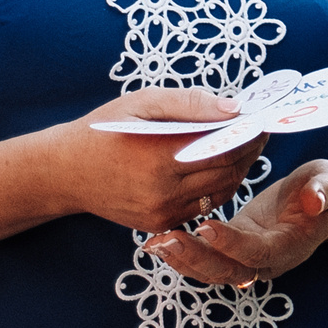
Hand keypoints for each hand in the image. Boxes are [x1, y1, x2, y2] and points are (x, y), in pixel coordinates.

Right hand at [47, 87, 270, 232]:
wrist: (64, 173)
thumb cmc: (104, 130)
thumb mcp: (143, 103)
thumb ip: (192, 104)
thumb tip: (235, 109)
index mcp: (159, 157)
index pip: (225, 147)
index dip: (250, 133)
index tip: (263, 118)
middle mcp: (162, 191)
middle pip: (228, 171)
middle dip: (250, 150)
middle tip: (260, 131)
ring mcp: (161, 213)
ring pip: (221, 192)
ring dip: (239, 170)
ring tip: (245, 147)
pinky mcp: (158, 225)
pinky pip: (204, 208)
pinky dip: (219, 187)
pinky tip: (221, 167)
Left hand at [143, 158, 327, 286]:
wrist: (321, 200)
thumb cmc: (327, 188)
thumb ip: (325, 190)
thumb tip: (315, 200)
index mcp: (290, 247)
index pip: (256, 253)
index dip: (231, 244)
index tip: (205, 226)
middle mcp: (267, 261)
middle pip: (227, 272)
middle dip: (195, 258)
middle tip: (166, 239)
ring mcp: (248, 257)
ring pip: (211, 271)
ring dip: (182, 260)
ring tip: (154, 244)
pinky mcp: (234, 247)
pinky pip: (206, 258)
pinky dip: (182, 253)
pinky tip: (157, 241)